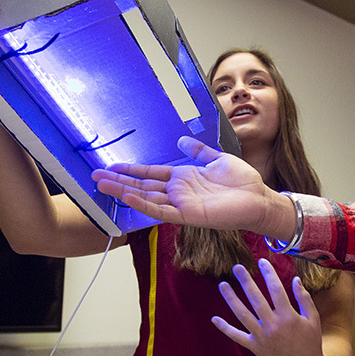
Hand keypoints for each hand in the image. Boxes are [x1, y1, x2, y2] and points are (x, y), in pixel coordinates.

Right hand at [93, 137, 292, 236]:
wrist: (259, 197)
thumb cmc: (242, 181)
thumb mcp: (218, 159)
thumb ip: (200, 151)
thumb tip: (184, 140)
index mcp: (184, 178)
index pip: (151, 175)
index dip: (132, 171)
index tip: (112, 167)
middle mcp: (178, 192)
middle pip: (142, 187)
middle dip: (119, 182)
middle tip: (95, 177)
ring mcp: (181, 204)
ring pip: (146, 199)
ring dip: (124, 192)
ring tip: (103, 185)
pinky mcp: (188, 215)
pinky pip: (162, 211)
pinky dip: (144, 205)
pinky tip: (128, 198)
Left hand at [213, 259, 324, 355]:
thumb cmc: (310, 341)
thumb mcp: (313, 319)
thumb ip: (304, 298)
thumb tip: (295, 279)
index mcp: (288, 317)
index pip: (276, 290)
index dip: (269, 274)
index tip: (262, 261)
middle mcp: (273, 326)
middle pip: (256, 299)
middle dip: (246, 281)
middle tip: (237, 267)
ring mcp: (261, 337)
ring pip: (242, 315)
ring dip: (231, 299)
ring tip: (223, 285)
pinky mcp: (254, 347)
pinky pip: (237, 337)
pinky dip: (225, 329)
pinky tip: (214, 318)